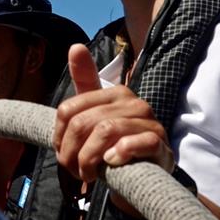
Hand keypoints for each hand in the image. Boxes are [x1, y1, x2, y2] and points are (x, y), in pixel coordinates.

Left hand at [53, 44, 173, 183]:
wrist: (143, 173)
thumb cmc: (115, 143)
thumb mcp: (94, 114)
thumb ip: (84, 81)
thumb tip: (75, 46)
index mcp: (116, 93)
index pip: (69, 109)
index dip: (60, 136)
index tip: (63, 153)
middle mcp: (134, 103)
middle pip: (83, 122)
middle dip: (72, 152)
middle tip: (74, 169)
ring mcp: (150, 122)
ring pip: (106, 131)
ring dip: (89, 159)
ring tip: (89, 173)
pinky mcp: (159, 144)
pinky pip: (137, 142)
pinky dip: (120, 153)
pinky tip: (111, 163)